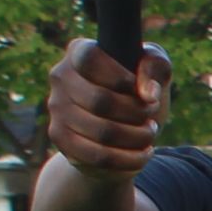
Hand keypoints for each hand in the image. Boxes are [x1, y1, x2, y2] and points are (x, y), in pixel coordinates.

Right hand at [43, 36, 173, 181]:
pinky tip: (143, 153)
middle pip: (101, 100)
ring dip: (137, 137)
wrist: (121, 131)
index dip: (122, 78)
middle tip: (151, 116)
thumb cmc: (138, 94)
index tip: (145, 93)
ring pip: (102, 132)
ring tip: (149, 133)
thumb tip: (148, 93)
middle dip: (137, 113)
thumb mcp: (155, 73)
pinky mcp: (59, 137)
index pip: (91, 58)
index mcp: (79, 51)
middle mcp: (60, 76)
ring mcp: (56, 107)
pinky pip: (98, 156)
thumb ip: (156, 67)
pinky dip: (130, 159)